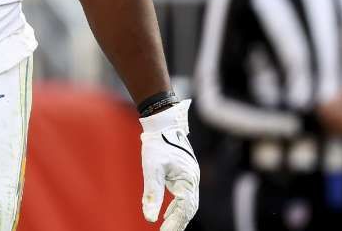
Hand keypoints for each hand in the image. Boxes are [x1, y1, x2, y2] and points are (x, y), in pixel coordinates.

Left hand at [140, 99, 199, 230]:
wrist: (163, 122)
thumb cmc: (157, 144)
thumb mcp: (152, 169)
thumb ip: (152, 194)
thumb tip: (149, 218)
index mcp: (188, 179)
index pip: (185, 208)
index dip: (175, 223)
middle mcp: (193, 179)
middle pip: (189, 208)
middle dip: (178, 222)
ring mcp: (190, 176)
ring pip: (187, 203)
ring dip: (178, 216)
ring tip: (167, 229)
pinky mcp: (184, 173)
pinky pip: (183, 195)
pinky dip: (176, 207)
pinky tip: (166, 214)